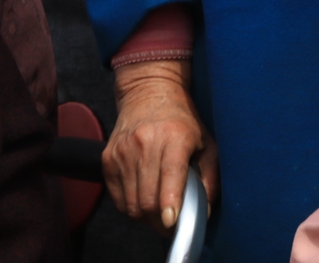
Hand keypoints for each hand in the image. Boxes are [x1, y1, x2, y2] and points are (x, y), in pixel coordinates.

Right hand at [103, 60, 219, 231]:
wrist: (148, 92)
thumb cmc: (183, 122)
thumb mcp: (207, 144)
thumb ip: (210, 178)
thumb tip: (204, 212)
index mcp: (174, 137)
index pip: (170, 173)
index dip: (169, 201)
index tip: (171, 222)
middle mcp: (144, 142)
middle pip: (147, 197)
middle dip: (160, 222)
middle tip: (172, 227)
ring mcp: (122, 150)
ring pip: (131, 203)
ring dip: (146, 218)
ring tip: (158, 214)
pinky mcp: (108, 157)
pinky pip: (117, 197)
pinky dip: (130, 207)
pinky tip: (142, 200)